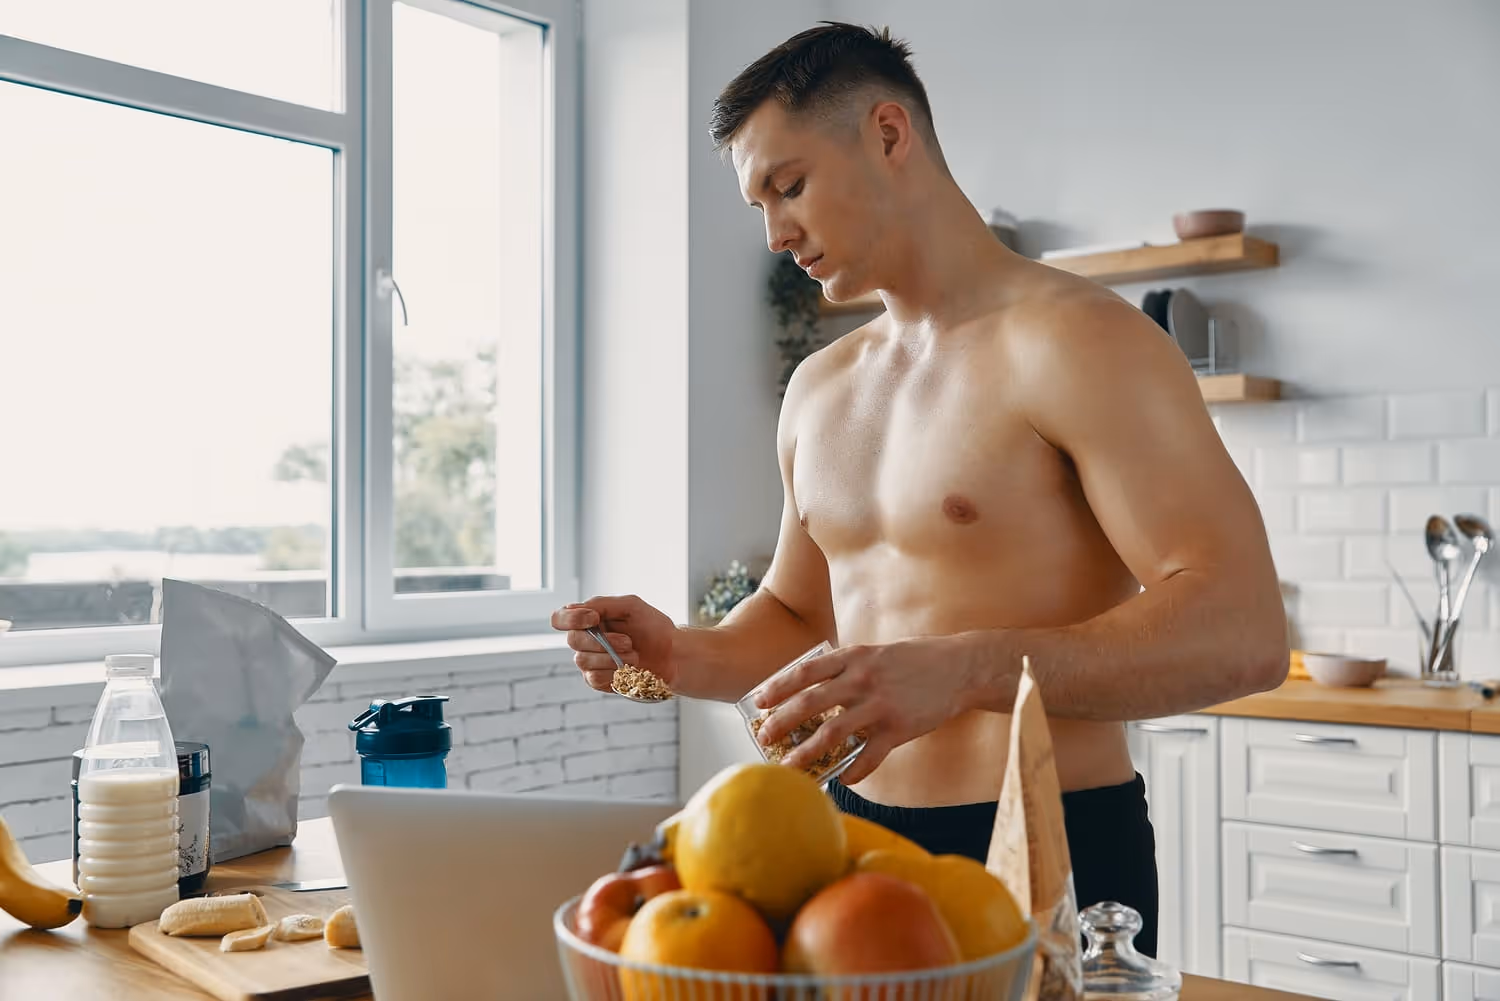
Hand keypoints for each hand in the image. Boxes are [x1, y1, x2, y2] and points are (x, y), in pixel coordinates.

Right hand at [551, 596, 677, 693]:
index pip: (560, 619)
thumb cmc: (653, 627)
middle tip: (629, 642)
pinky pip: (593, 679)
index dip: (571, 619)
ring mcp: (590, 662)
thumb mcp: (631, 606)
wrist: (672, 655)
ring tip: (634, 656)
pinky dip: (612, 673)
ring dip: (611, 658)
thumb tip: (575, 608)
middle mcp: (584, 640)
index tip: (594, 618)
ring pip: (583, 661)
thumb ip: (602, 604)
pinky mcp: (598, 681)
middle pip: (573, 640)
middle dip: (603, 641)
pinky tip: (628, 670)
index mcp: (589, 619)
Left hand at [751, 636, 980, 785]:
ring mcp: (881, 705)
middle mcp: (863, 679)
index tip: (759, 701)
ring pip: (834, 732)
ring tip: (789, 765)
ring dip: (807, 752)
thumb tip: (813, 686)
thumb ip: (847, 668)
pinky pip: (869, 757)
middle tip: (764, 737)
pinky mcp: (899, 729)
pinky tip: (841, 780)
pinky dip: (853, 772)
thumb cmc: (914, 660)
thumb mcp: (876, 653)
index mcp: (854, 658)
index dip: (779, 686)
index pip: (806, 671)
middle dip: (783, 722)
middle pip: (812, 703)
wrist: (960, 668)